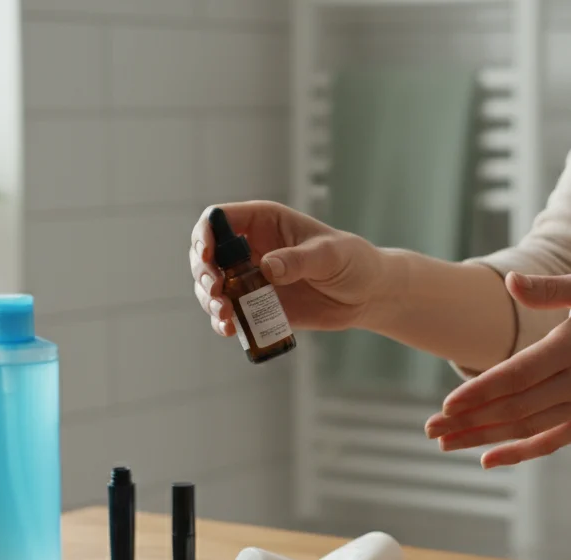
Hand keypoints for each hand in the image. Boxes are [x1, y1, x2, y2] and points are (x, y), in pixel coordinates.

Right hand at [190, 201, 386, 336]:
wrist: (367, 295)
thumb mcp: (329, 255)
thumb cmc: (353, 262)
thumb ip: (298, 260)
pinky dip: (223, 322)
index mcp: (264, 222)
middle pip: (206, 254)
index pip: (219, 219)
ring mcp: (251, 278)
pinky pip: (230, 313)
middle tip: (216, 293)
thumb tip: (266, 268)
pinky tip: (229, 330)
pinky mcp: (257, 305)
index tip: (207, 257)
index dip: (205, 235)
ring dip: (210, 301)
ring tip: (224, 316)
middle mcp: (251, 248)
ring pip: (213, 286)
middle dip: (203, 273)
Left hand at [424, 271, 570, 467]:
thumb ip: (550, 290)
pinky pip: (552, 441)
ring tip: (445, 443)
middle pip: (515, 408)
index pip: (517, 376)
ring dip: (484, 437)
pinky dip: (520, 452)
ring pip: (528, 427)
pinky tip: (489, 459)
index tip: (447, 406)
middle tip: (430, 429)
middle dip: (469, 421)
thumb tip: (511, 282)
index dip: (480, 392)